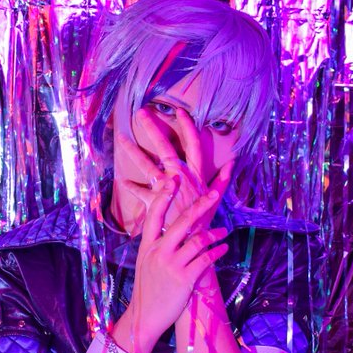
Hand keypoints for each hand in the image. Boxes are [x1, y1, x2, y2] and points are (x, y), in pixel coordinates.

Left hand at [119, 107, 234, 229]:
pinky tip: (120, 179)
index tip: (180, 110)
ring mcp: (167, 189)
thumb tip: (232, 163)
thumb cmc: (203, 219)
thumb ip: (222, 180)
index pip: (193, 145)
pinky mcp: (156, 202)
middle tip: (141, 113)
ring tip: (121, 139)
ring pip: (148, 165)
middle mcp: (180, 177)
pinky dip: (130, 186)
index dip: (188, 127)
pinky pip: (140, 192)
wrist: (194, 242)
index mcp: (195, 174)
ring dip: (133, 152)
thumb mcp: (215, 198)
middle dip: (153, 129)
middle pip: (166, 148)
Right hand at [126, 179, 228, 346]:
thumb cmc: (147, 290)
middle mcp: (158, 252)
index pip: (154, 215)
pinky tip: (223, 249)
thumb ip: (156, 247)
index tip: (174, 179)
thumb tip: (169, 232)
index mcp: (147, 246)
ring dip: (214, 233)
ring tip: (224, 232)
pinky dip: (217, 252)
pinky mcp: (184, 279)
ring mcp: (171, 265)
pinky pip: (206, 259)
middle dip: (199, 206)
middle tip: (213, 195)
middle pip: (181, 221)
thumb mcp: (144, 264)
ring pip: (198, 240)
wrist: (144, 318)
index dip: (164, 195)